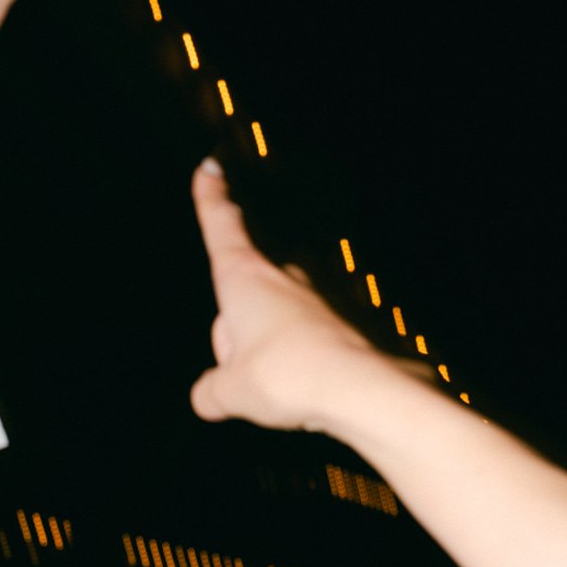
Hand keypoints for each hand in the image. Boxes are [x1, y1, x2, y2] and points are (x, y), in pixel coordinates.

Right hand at [188, 159, 387, 432]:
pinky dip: (304, 366)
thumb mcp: (231, 392)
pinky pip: (308, 343)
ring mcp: (318, 297)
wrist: (360, 389)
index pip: (222, 226)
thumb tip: (207, 397)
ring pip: (275, 323)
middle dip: (235, 334)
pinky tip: (312, 393)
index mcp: (244, 277)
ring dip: (271, 354)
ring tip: (284, 389)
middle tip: (245, 377)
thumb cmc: (288, 378)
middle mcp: (283, 278)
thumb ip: (211, 391)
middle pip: (243, 298)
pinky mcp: (345, 322)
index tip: (210, 168)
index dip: (212, 198)